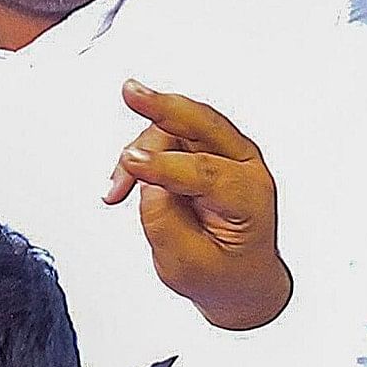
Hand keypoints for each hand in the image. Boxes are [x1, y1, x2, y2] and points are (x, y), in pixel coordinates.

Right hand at [105, 81, 289, 331]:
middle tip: (131, 93)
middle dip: (164, 107)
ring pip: (176, 126)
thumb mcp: (190, 266)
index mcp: (250, 197)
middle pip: (203, 124)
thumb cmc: (224, 272)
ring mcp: (224, 151)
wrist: (238, 274)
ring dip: (140, 147)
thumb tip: (144, 182)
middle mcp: (243, 165)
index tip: (131, 164)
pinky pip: (165, 134)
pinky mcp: (201, 147)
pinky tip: (122, 179)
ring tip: (116, 188)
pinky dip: (140, 151)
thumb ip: (163, 222)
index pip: (208, 173)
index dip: (164, 166)